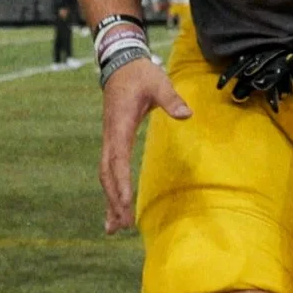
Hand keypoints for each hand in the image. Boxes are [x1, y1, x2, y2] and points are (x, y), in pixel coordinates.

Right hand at [99, 57, 191, 234]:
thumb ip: (171, 99)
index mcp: (119, 125)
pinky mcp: (113, 141)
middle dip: (114, 200)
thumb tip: (186, 114)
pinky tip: (114, 208)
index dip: (121, 182)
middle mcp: (110, 136)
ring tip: (114, 228)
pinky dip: (110, 190)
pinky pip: (109, 170)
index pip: (118, 159)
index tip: (124, 203)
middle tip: (122, 225)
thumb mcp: (158, 82)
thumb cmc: (140, 75)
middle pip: (108, 174)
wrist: (121, 65)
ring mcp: (109, 139)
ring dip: (109, 200)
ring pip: (105, 175)